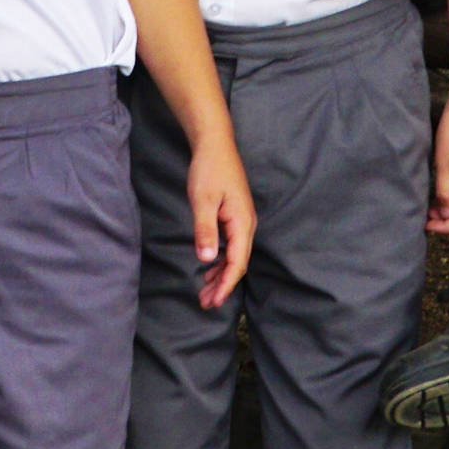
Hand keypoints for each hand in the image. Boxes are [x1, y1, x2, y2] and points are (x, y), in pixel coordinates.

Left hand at [187, 138, 257, 310]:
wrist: (215, 145)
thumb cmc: (209, 170)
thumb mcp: (202, 201)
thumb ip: (205, 230)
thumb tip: (206, 260)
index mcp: (242, 223)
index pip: (237, 262)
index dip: (226, 284)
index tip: (213, 301)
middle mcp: (246, 225)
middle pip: (238, 263)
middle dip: (223, 285)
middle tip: (206, 304)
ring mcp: (241, 221)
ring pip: (234, 256)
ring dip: (221, 275)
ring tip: (205, 293)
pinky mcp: (234, 217)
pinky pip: (231, 246)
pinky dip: (221, 260)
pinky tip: (209, 269)